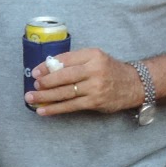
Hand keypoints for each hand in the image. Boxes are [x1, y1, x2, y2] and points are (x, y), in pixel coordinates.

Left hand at [26, 49, 143, 116]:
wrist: (134, 84)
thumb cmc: (109, 70)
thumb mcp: (96, 58)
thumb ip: (76, 61)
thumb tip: (48, 68)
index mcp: (93, 55)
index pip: (65, 60)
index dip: (47, 66)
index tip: (35, 72)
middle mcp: (94, 70)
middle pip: (64, 77)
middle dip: (45, 82)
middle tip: (33, 86)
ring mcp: (95, 87)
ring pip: (65, 93)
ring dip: (45, 97)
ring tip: (31, 99)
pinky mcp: (95, 102)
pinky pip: (70, 106)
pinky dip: (55, 109)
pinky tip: (42, 110)